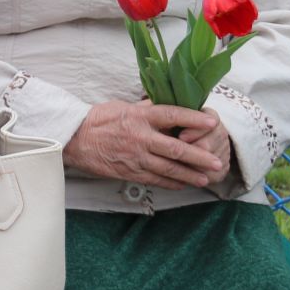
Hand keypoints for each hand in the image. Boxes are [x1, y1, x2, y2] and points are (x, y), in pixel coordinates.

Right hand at [64, 99, 225, 189]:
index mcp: (139, 116)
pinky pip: (155, 179)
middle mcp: (140, 137)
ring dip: (190, 175)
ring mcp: (135, 157)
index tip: (211, 122)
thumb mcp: (122, 106)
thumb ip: (146, 109)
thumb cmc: (97, 119)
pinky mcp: (129, 171)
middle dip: (200, 156)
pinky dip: (171, 183)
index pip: (172, 115)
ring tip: (205, 178)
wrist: (73, 139)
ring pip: (169, 168)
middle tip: (217, 161)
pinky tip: (183, 184)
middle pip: (176, 148)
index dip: (193, 119)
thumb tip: (167, 105)